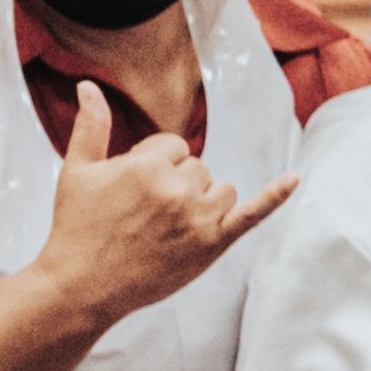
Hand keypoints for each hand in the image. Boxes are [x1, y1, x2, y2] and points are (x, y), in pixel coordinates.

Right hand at [25, 84, 289, 323]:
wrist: (82, 285)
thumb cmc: (76, 227)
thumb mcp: (77, 170)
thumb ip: (91, 125)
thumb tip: (89, 85)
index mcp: (148, 166)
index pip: (174, 147)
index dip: (156, 163)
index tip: (135, 187)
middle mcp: (179, 189)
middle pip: (198, 168)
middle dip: (176, 183)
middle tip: (144, 211)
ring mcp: (199, 218)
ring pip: (222, 189)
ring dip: (203, 199)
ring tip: (169, 222)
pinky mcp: (213, 244)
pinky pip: (253, 214)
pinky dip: (275, 196)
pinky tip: (294, 179)